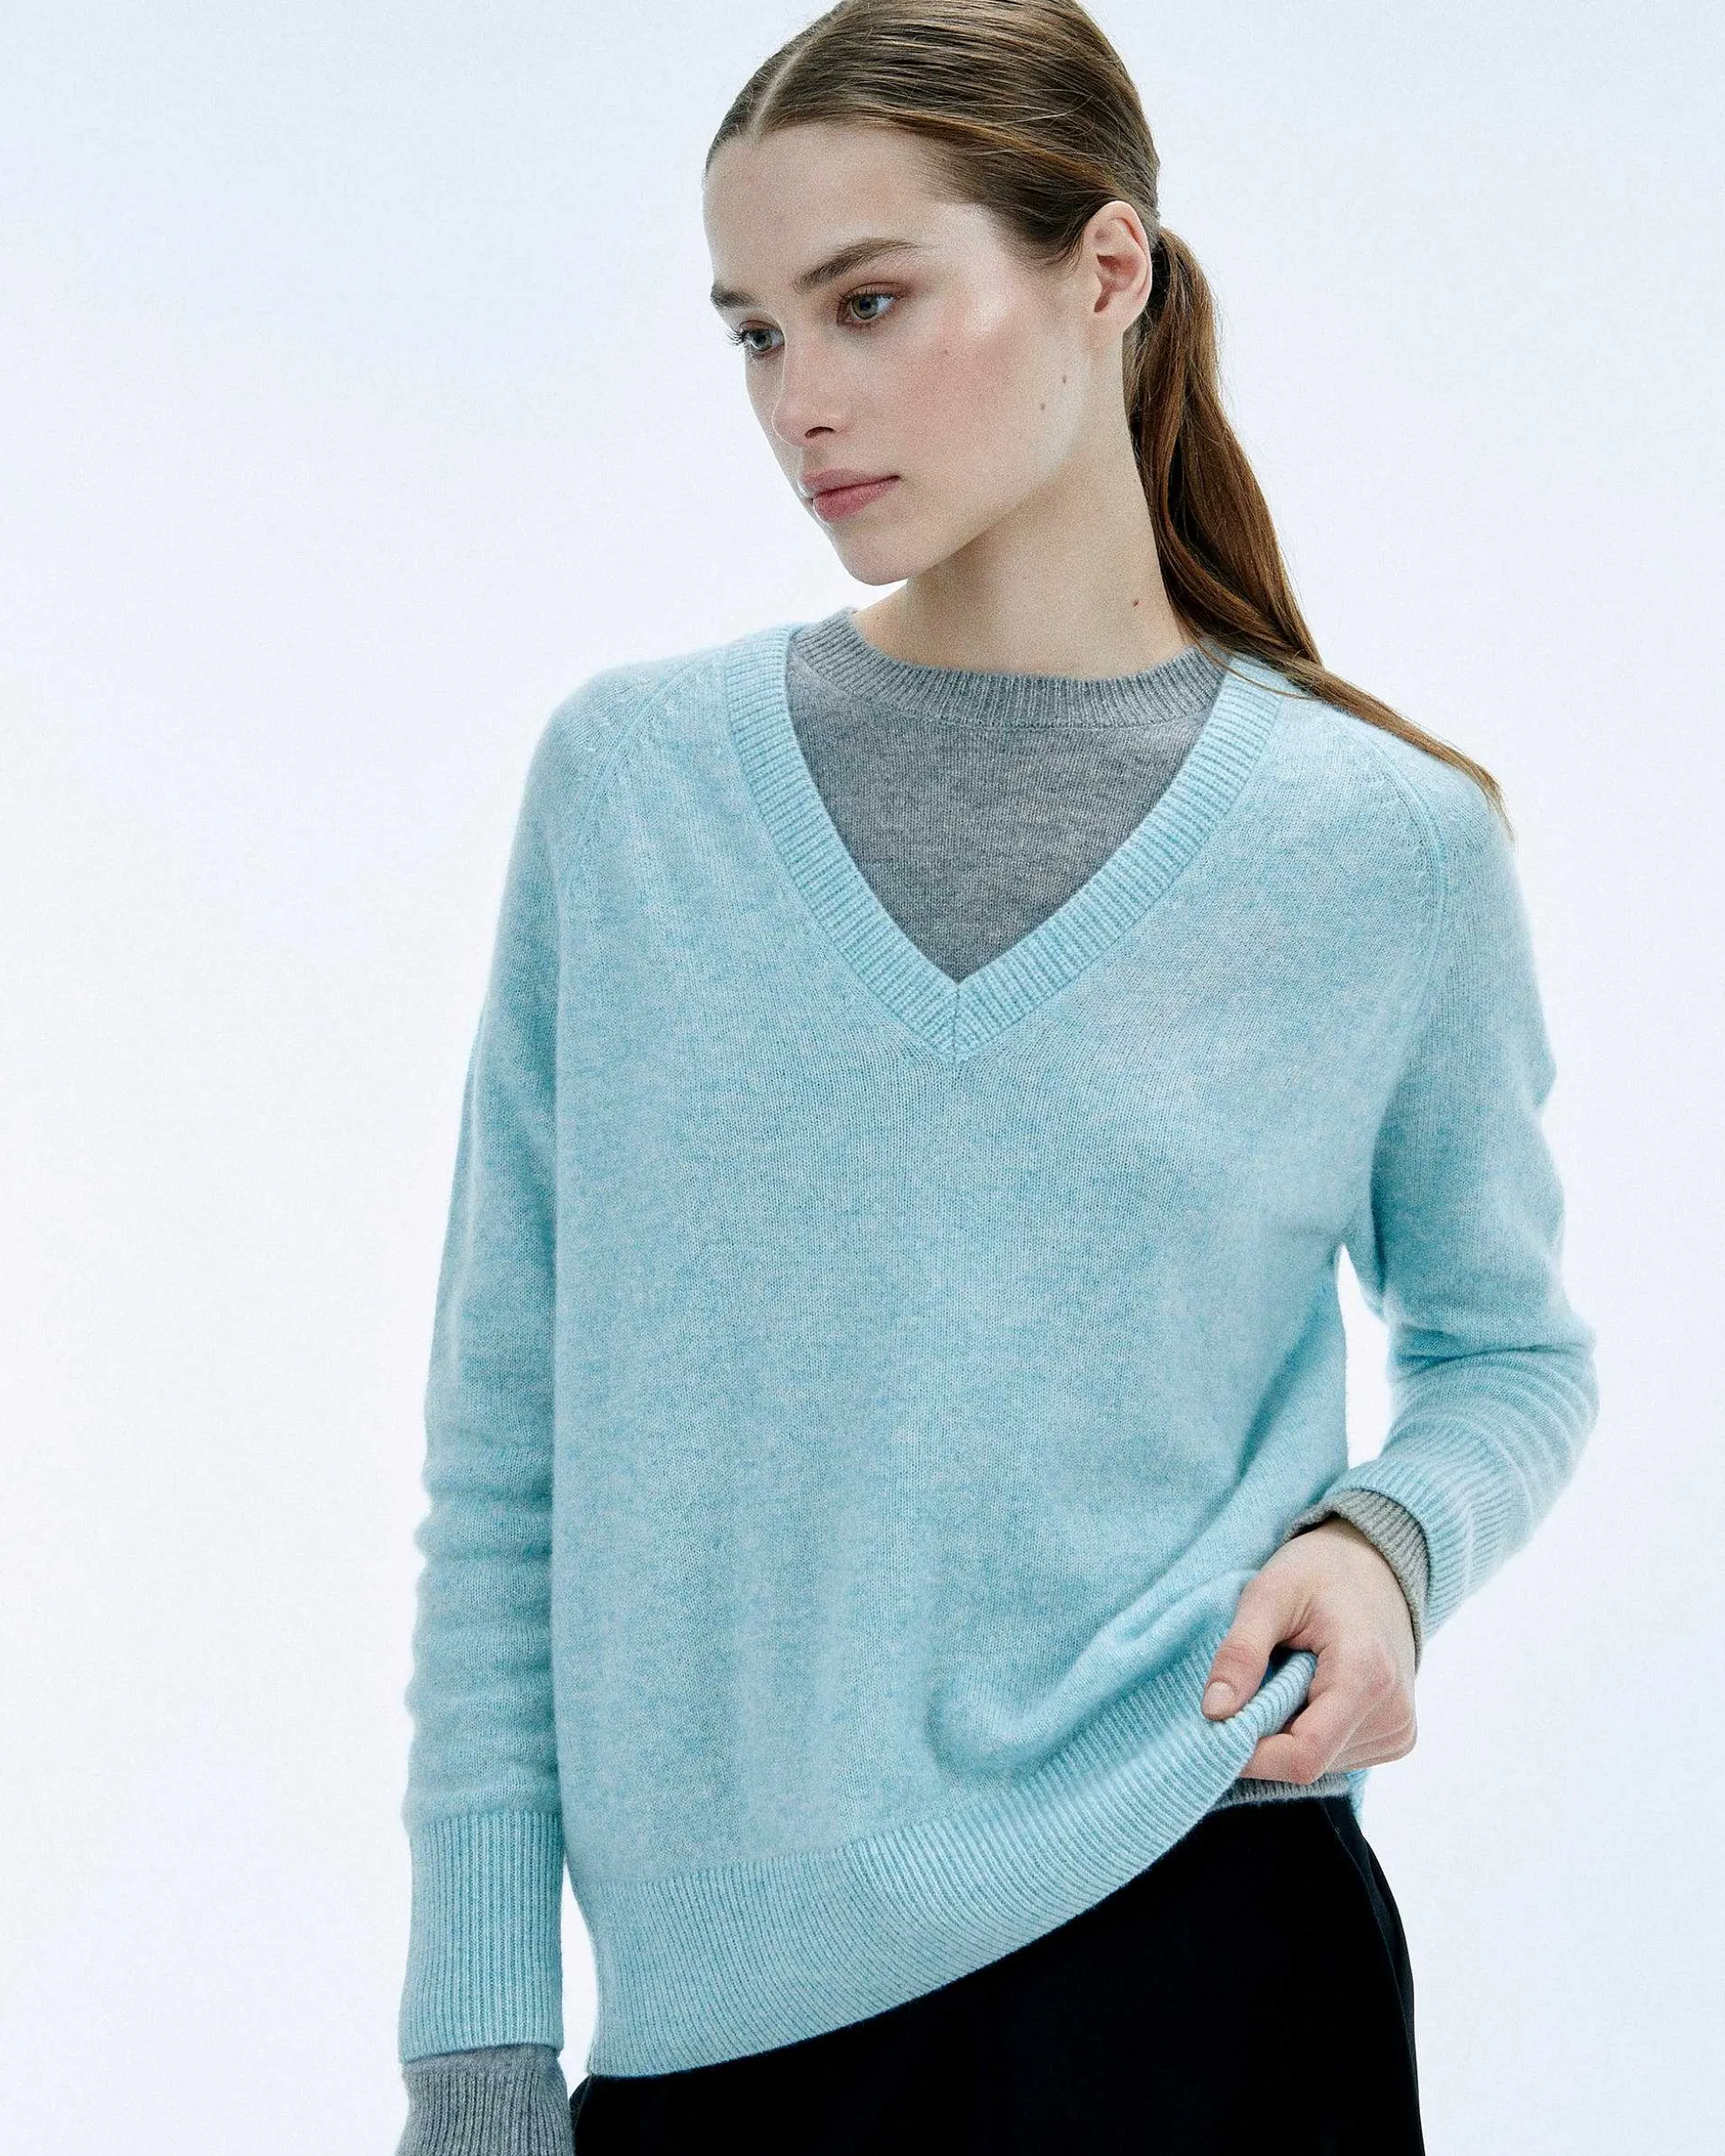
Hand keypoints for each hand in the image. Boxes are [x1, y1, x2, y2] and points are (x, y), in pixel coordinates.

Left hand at [1201, 1517, 1417, 1780]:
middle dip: (1266, 1734)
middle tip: (1253, 1680)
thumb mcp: (1267, 1595)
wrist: (1375, 1566)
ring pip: (1320, 1763)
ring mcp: (1399, 1731)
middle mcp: (1393, 1714)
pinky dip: (1308, 1730)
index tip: (1216, 1726)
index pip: (1303, 1755)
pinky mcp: (1396, 1737)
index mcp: (1366, 1676)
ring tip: (1289, 1674)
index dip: (1251, 1754)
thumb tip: (1213, 1713)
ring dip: (1287, 1731)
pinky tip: (1309, 1689)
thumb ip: (1240, 1653)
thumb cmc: (1319, 1572)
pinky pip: (1336, 1756)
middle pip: (1308, 1760)